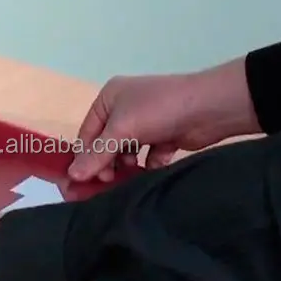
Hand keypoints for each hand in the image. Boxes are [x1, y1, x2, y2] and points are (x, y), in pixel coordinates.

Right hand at [68, 58, 259, 181]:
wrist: (208, 107)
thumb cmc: (157, 110)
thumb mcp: (122, 130)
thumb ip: (97, 155)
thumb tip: (72, 176)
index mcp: (109, 98)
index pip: (88, 132)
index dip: (85, 156)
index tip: (85, 181)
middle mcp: (125, 108)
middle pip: (107, 143)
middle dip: (107, 163)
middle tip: (108, 182)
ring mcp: (147, 122)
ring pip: (128, 151)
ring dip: (127, 165)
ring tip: (129, 177)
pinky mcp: (165, 136)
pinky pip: (149, 155)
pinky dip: (149, 164)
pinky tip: (153, 169)